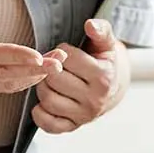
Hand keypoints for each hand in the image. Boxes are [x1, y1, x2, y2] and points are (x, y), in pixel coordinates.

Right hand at [0, 0, 63, 95]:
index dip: (15, 56)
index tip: (38, 56)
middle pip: (5, 72)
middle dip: (35, 69)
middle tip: (59, 62)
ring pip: (8, 81)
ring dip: (35, 75)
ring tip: (58, 62)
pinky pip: (6, 86)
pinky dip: (27, 80)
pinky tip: (43, 71)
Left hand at [30, 19, 128, 133]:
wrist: (113, 88)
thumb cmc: (104, 61)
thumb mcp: (107, 43)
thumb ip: (101, 30)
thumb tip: (90, 25)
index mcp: (103, 77)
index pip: (67, 58)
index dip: (62, 51)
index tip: (67, 53)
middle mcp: (95, 99)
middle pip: (54, 79)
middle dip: (49, 68)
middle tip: (54, 66)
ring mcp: (84, 116)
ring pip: (48, 99)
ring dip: (42, 86)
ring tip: (50, 80)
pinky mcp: (72, 127)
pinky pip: (48, 124)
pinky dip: (40, 113)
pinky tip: (44, 101)